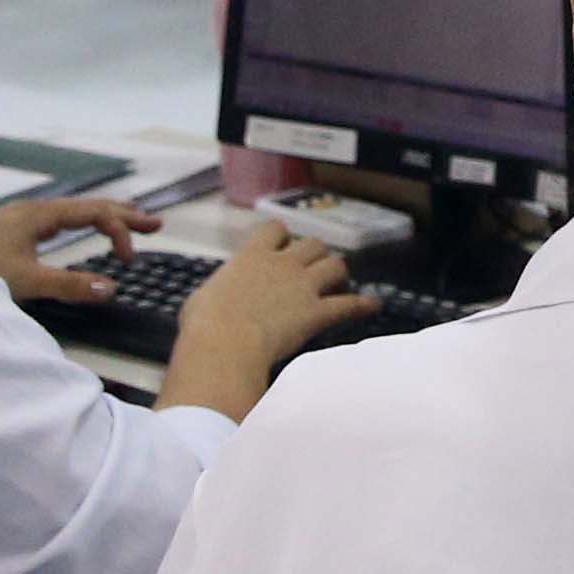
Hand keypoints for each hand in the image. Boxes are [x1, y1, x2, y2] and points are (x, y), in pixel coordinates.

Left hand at [0, 195, 141, 307]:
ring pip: (70, 212)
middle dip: (121, 214)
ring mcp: (19, 218)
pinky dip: (78, 222)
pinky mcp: (9, 230)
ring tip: (126, 220)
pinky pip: (56, 219)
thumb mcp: (25, 281)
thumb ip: (68, 285)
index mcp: (40, 215)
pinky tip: (75, 229)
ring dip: (101, 217)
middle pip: (85, 206)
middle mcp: (32, 210)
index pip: (93, 213)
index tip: (128, 262)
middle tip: (155, 223)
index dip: (118, 231)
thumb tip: (111, 288)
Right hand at [156, 223, 383, 419]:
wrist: (225, 343)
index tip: (281, 246)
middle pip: (312, 244)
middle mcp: (282, 264)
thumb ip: (218, 292)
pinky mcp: (317, 312)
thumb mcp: (201, 300)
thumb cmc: (204, 324)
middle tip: (313, 270)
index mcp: (251, 256)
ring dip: (338, 273)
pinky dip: (363, 305)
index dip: (281, 237)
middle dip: (315, 255)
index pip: (274, 230)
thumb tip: (215, 302)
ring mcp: (303, 286)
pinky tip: (372, 305)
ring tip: (340, 284)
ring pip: (335, 264)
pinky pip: (348, 304)